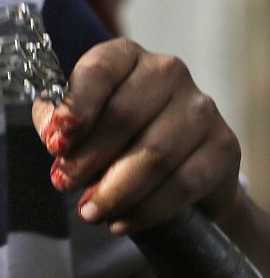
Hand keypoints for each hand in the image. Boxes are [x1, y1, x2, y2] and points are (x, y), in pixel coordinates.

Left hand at [32, 38, 241, 234]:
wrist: (180, 163)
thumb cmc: (118, 135)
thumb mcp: (82, 120)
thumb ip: (59, 121)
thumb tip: (53, 136)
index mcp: (126, 56)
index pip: (99, 71)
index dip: (75, 107)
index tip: (56, 142)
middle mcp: (167, 71)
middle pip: (123, 116)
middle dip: (88, 157)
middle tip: (64, 184)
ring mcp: (201, 107)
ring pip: (153, 155)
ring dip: (115, 190)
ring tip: (88, 212)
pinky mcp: (224, 146)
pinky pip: (183, 184)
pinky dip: (147, 209)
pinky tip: (121, 222)